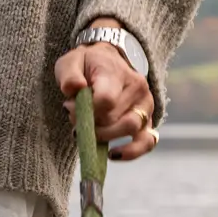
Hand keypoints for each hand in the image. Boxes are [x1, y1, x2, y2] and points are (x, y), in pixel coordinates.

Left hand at [54, 24, 156, 161]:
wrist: (108, 62)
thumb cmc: (87, 65)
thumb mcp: (70, 62)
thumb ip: (69, 75)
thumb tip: (74, 88)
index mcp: (117, 74)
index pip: (105, 100)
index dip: (84, 110)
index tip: (68, 105)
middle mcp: (137, 89)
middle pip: (114, 117)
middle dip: (90, 123)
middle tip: (75, 118)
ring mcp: (145, 106)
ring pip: (130, 129)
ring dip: (104, 136)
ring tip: (88, 130)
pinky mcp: (148, 121)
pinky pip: (147, 142)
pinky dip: (132, 152)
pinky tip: (113, 154)